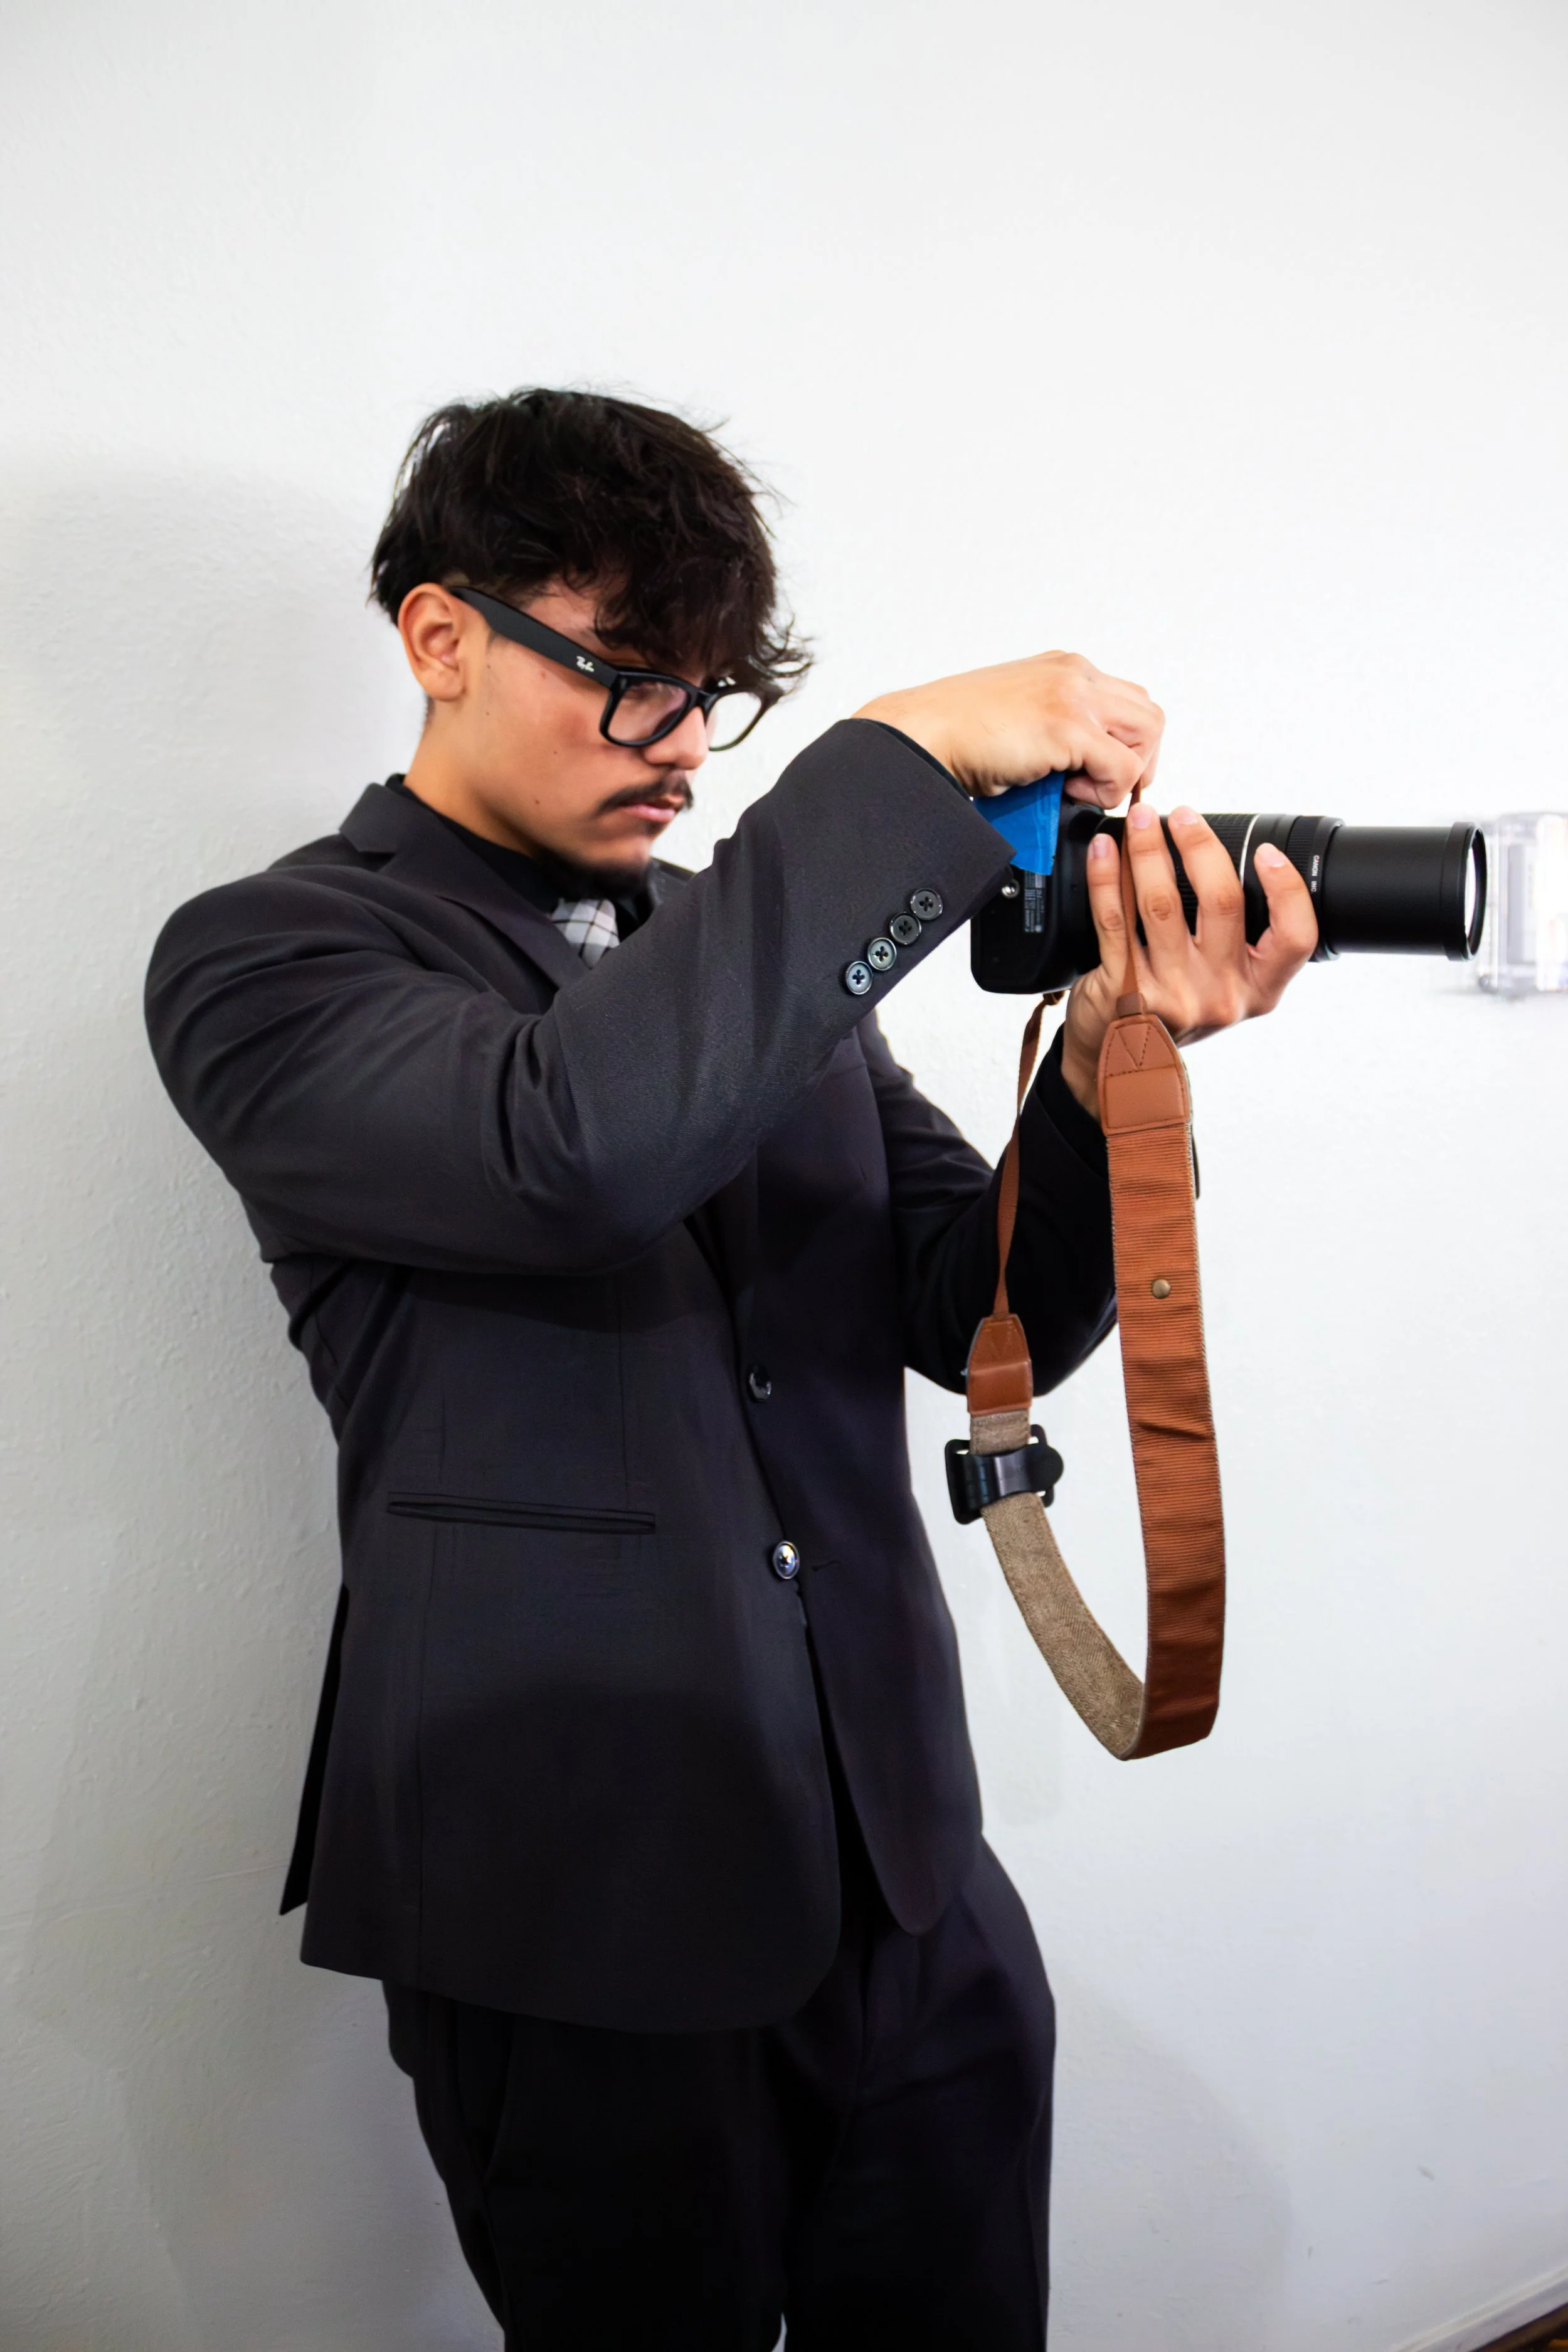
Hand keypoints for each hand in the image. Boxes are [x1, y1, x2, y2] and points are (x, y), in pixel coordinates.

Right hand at [857, 651, 1162, 805]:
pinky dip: (1105, 790)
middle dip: (1137, 759)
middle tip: (1104, 786)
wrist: (923, 733)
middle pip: (1148, 715)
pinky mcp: (1068, 726)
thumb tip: (1080, 768)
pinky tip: (1068, 792)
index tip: (1104, 773)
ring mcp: (1075, 696)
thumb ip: (1057, 729)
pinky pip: (1122, 766)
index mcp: (1064, 670)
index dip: (1126, 744)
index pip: (1128, 701)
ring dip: (1124, 772)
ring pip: (1147, 734)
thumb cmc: (957, 732)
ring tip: (1082, 787)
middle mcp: (1075, 674)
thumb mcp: (1021, 717)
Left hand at [1058, 805, 1318, 1114]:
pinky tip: (1103, 852)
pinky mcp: (1126, 992)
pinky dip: (1107, 878)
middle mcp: (1221, 996)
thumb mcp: (1220, 985)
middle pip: (1223, 903)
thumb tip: (1220, 859)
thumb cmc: (1173, 1010)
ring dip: (1148, 851)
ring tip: (1140, 821)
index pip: (1296, 937)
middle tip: (1183, 815)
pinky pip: (1115, 921)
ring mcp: (1173, 996)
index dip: (1287, 889)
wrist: (1121, 1064)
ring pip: (1162, 905)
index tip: (1266, 851)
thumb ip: (1233, 940)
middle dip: (1201, 846)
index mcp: (1257, 991)